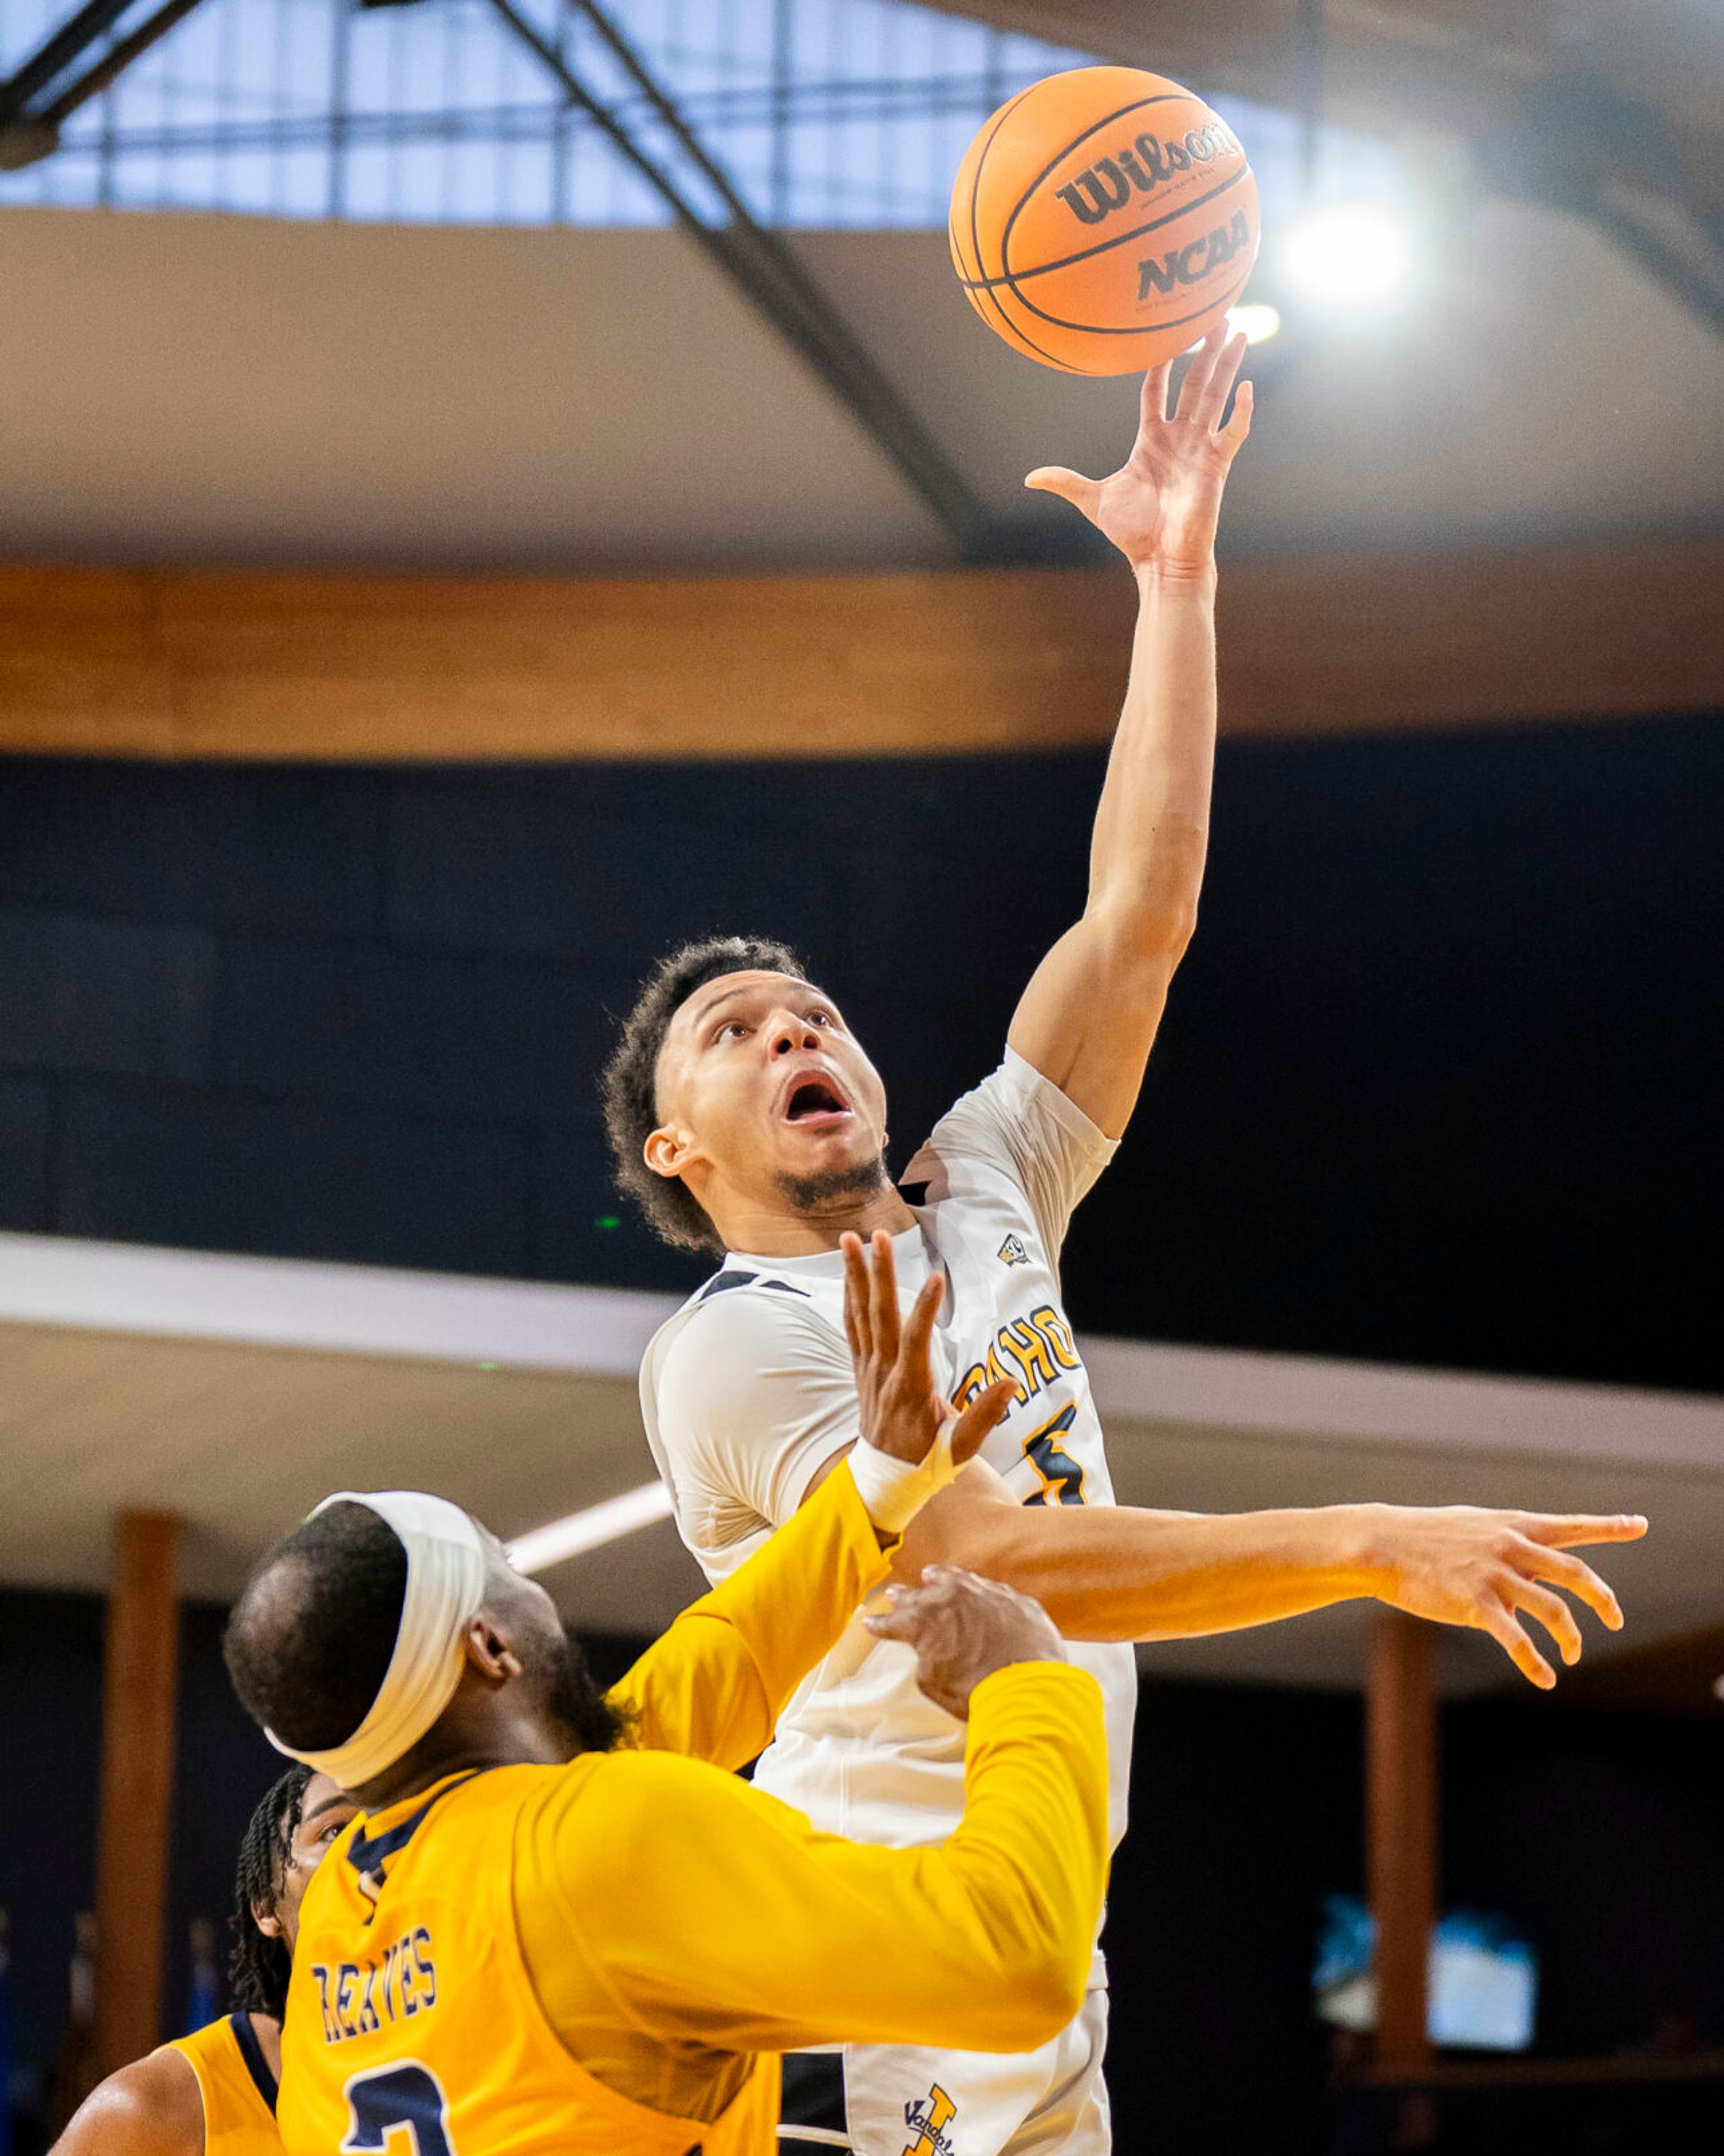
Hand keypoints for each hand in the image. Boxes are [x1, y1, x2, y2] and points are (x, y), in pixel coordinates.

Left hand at [841, 1229, 1017, 1468]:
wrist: (883, 1483)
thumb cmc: (926, 1463)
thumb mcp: (961, 1448)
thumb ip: (985, 1414)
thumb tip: (1012, 1382)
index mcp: (911, 1390)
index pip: (916, 1342)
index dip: (925, 1310)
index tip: (937, 1277)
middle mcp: (883, 1374)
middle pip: (880, 1316)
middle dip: (880, 1274)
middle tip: (878, 1236)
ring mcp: (868, 1370)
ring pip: (860, 1315)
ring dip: (856, 1275)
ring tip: (850, 1238)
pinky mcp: (861, 1369)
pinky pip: (852, 1327)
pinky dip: (849, 1297)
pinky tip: (849, 1273)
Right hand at [864, 1565, 1065, 1719]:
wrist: (1024, 1688)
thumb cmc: (974, 1692)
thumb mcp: (933, 1682)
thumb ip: (926, 1659)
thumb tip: (931, 1652)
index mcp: (924, 1620)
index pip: (894, 1621)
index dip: (881, 1624)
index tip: (872, 1623)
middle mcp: (952, 1598)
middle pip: (921, 1593)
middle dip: (906, 1596)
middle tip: (895, 1594)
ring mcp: (986, 1594)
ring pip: (958, 1579)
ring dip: (942, 1580)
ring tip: (933, 1576)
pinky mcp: (1014, 1600)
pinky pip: (992, 1590)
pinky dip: (981, 1593)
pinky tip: (980, 1593)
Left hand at [1025, 326, 1251, 576]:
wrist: (1159, 561)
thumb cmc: (1132, 534)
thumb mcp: (1092, 500)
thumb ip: (1065, 481)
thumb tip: (1030, 477)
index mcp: (1151, 441)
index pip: (1156, 393)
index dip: (1160, 365)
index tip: (1165, 339)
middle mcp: (1179, 440)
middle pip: (1194, 385)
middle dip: (1204, 353)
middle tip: (1214, 318)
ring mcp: (1200, 450)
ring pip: (1216, 397)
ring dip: (1227, 365)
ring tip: (1238, 332)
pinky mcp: (1217, 466)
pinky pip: (1234, 432)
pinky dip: (1242, 411)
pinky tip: (1248, 387)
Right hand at [1362, 1506, 1647, 1689]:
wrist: (1383, 1544)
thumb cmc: (1427, 1537)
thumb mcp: (1476, 1529)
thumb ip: (1510, 1548)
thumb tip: (1533, 1578)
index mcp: (1514, 1525)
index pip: (1572, 1526)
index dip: (1609, 1527)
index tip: (1640, 1525)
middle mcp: (1511, 1546)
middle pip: (1576, 1572)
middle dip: (1604, 1599)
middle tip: (1616, 1619)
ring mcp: (1495, 1574)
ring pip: (1554, 1609)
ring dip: (1572, 1637)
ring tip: (1573, 1654)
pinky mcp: (1476, 1602)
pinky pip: (1517, 1639)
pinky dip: (1536, 1663)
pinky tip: (1545, 1678)